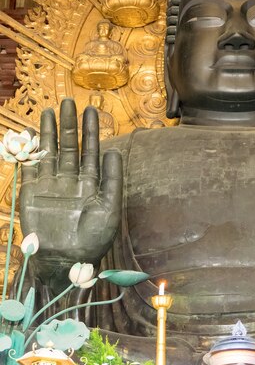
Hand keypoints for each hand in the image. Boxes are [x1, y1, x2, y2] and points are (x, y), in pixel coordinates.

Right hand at [20, 99, 122, 291]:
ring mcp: (50, 185)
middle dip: (70, 125)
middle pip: (69, 146)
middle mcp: (70, 181)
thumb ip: (112, 180)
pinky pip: (31, 168)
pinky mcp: (32, 193)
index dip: (91, 131)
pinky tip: (32, 134)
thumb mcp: (110, 209)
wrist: (65, 262)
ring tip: (51, 110)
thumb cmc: (92, 240)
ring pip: (50, 152)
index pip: (91, 151)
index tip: (91, 110)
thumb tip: (114, 151)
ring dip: (50, 132)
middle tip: (70, 102)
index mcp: (90, 184)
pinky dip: (31, 151)